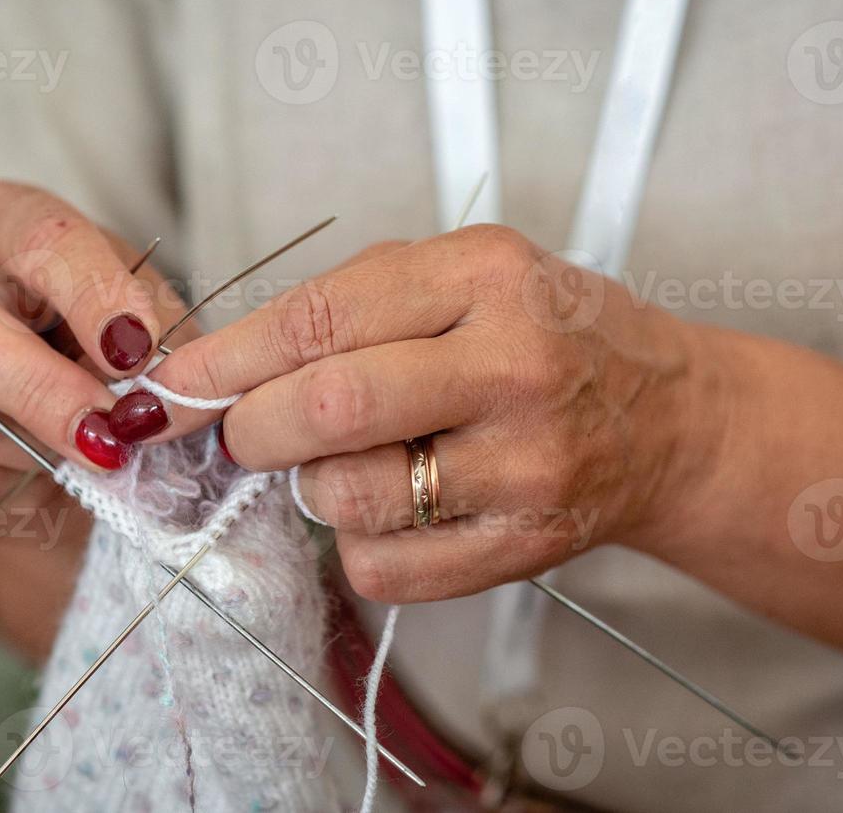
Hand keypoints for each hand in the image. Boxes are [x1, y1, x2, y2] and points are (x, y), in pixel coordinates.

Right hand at [0, 180, 179, 530]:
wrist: (67, 429)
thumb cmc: (113, 352)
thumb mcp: (150, 322)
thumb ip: (154, 344)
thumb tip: (140, 395)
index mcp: (8, 224)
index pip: (40, 240)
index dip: (92, 294)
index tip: (137, 347)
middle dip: (39, 389)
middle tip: (109, 431)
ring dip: (35, 451)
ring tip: (86, 451)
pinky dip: (3, 491)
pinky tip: (35, 478)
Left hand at [130, 225, 725, 602]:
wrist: (670, 418)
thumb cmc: (552, 335)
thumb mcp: (471, 274)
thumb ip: (358, 303)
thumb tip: (226, 364)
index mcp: (487, 276)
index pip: (323, 315)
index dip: (229, 356)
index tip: (172, 383)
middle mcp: (512, 366)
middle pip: (329, 407)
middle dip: (251, 428)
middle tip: (241, 433)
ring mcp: (525, 465)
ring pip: (349, 496)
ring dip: (314, 486)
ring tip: (350, 461)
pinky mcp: (525, 547)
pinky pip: (384, 568)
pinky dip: (358, 545)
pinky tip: (397, 508)